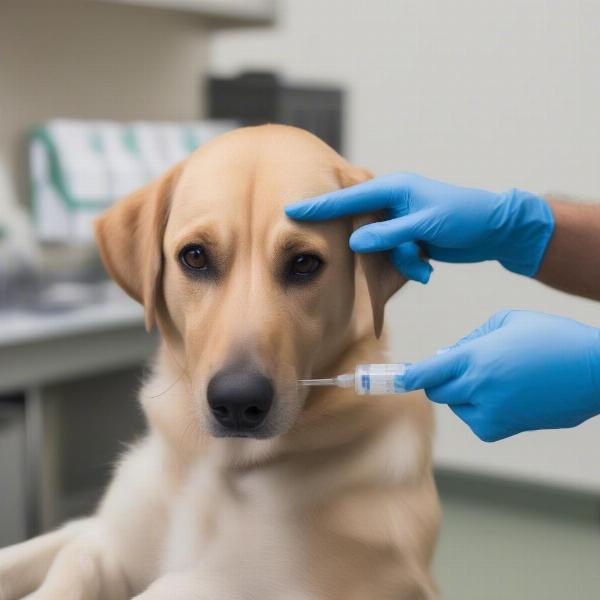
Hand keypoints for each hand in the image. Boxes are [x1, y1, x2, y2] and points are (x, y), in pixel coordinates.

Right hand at [285, 173, 553, 282]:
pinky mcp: (408, 237)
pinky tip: (425, 266)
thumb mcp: (426, 225)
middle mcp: (394, 202)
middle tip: (396, 249)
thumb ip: (389, 233)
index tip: (291, 210)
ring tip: (422, 262)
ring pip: (380, 246)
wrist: (495, 230)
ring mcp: (400, 220)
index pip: (348, 199)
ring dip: (400, 259)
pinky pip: (394, 254)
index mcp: (395, 188)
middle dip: (378, 246)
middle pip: (364, 227)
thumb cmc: (465, 217)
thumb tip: (354, 241)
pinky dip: (408, 263)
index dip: (319, 206)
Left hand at [404, 310, 599, 441]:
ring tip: (498, 377)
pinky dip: (481, 409)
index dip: (406, 377)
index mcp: (476, 359)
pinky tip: (508, 394)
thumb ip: (470, 340)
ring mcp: (492, 413)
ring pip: (457, 406)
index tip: (392, 379)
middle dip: (441, 380)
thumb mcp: (507, 322)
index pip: (427, 373)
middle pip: (437, 392)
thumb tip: (445, 358)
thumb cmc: (551, 337)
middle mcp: (479, 389)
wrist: (595, 371)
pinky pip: (477, 420)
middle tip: (461, 366)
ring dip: (464, 393)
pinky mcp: (505, 429)